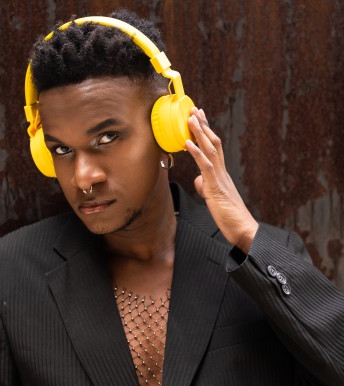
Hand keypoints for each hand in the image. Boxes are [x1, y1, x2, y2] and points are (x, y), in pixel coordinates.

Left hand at [185, 107, 257, 252]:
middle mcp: (222, 173)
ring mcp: (220, 179)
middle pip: (213, 143)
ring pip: (211, 150)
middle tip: (194, 109)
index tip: (199, 119)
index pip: (214, 149)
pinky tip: (188, 143)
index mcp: (222, 175)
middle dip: (203, 125)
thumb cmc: (230, 218)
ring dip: (200, 133)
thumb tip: (198, 179)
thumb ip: (207, 187)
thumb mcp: (214, 199)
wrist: (243, 230)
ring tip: (190, 118)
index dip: (206, 133)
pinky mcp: (216, 188)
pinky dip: (196, 153)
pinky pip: (206, 166)